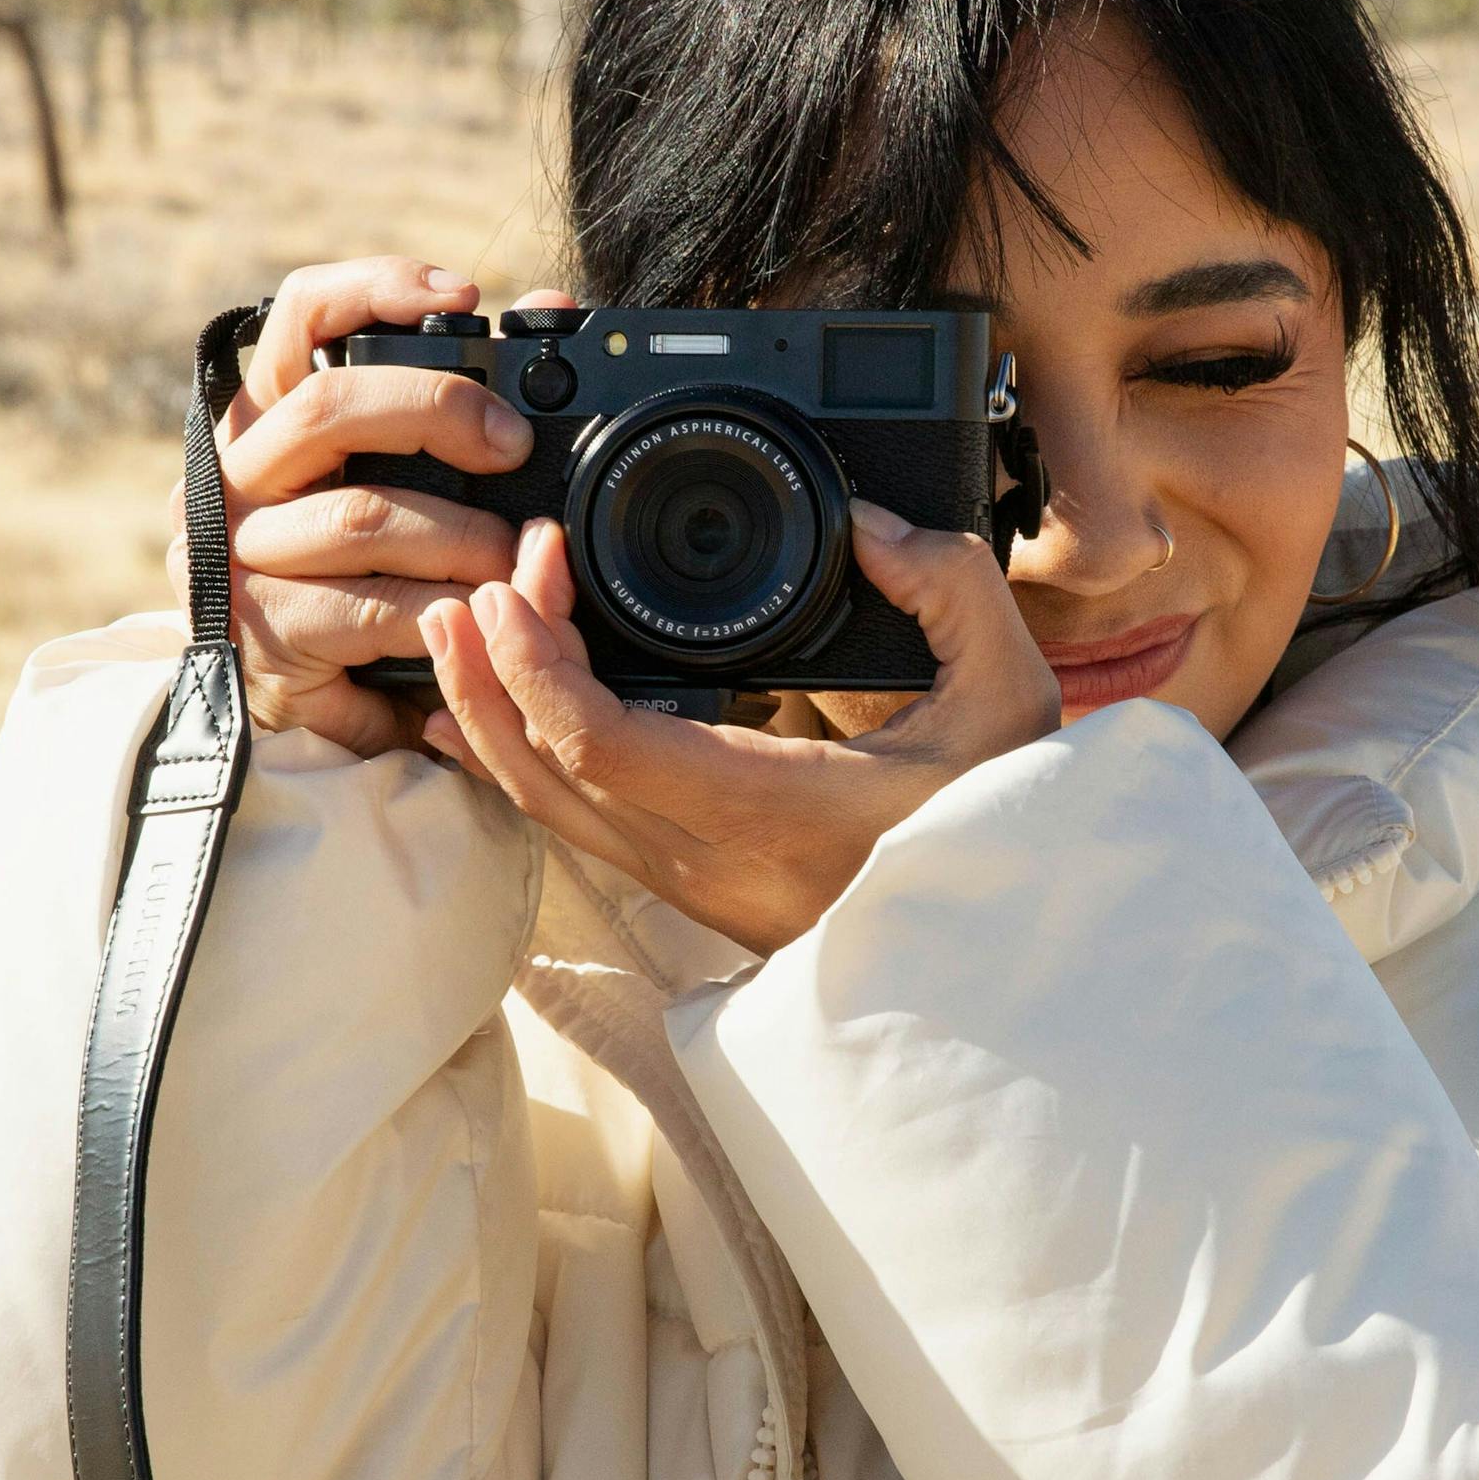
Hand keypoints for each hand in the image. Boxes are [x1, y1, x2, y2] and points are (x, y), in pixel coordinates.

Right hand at [217, 255, 576, 755]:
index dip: (377, 288)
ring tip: (515, 555)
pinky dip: (443, 611)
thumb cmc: (354, 561)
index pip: (301, 315)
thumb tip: (545, 306)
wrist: (290, 688)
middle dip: (438, 412)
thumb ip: (458, 395)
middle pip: (329, 407)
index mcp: (267, 412)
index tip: (466, 294)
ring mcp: (237, 555)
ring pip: (361, 518)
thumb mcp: (395, 474)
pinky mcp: (266, 633)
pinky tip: (478, 615)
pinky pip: (372, 610)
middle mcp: (235, 472)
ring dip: (460, 535)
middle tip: (512, 445)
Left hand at [418, 503, 1062, 954]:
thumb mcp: (1009, 693)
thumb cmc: (1012, 829)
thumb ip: (944, 587)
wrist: (1021, 955)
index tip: (526, 581)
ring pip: (551, 813)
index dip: (540, 663)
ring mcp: (701, 890)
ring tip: (457, 630)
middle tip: (480, 579)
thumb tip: (867, 524)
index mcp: (778, 813)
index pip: (606, 748)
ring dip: (492, 716)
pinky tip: (485, 719)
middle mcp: (719, 866)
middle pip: (550, 779)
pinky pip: (579, 831)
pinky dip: (521, 763)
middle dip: (493, 671)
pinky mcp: (700, 893)